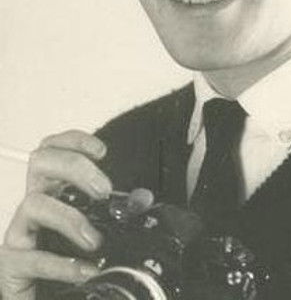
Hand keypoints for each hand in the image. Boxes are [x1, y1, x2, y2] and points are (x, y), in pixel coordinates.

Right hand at [0, 130, 112, 299]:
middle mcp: (34, 202)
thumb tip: (143, 200)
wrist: (42, 296)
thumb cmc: (62, 254)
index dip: (74, 140)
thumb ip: (114, 211)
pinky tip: (85, 269)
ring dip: (69, 218)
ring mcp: (20, 230)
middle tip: (102, 190)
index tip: (101, 151)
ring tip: (94, 239)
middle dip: (74, 167)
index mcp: (51, 188)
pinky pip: (32, 257)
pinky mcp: (13, 263)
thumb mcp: (91, 226)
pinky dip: (63, 264)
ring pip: (34, 204)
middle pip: (41, 162)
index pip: (53, 148)